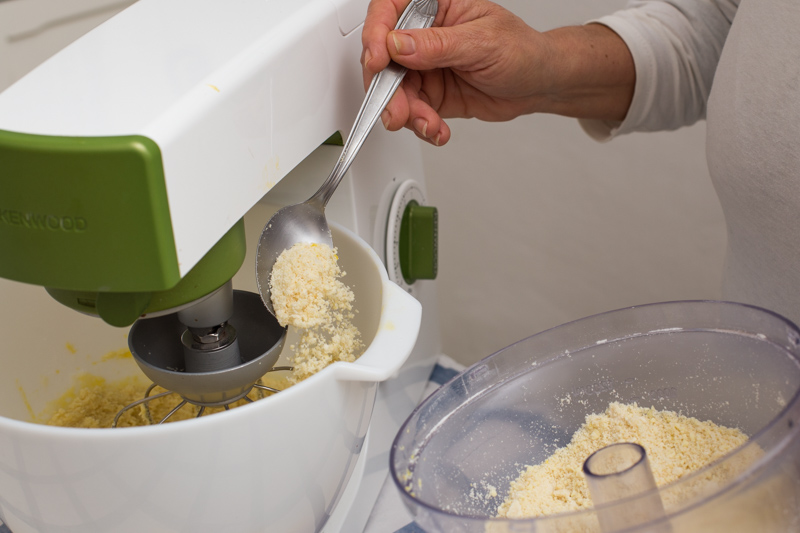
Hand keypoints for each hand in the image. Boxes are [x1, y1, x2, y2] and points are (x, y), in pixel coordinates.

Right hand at [361, 0, 634, 145]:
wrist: (538, 85)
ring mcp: (424, 66)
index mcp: (435, 6)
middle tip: (398, 110)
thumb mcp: (481, 42)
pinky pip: (412, 111)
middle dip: (388, 88)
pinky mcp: (429, 94)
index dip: (376, 33)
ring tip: (427, 124)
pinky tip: (437, 130)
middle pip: (384, 57)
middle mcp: (424, 35)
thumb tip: (397, 44)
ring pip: (394, 90)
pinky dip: (421, 125)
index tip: (378, 59)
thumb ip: (437, 45)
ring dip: (406, 113)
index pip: (390, 10)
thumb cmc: (521, 50)